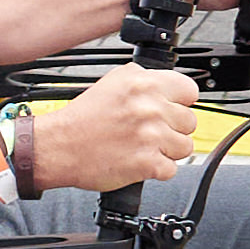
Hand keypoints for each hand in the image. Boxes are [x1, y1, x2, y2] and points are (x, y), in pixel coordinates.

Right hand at [29, 62, 200, 189]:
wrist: (59, 147)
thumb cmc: (82, 118)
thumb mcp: (112, 82)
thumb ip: (143, 79)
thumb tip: (167, 83)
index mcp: (143, 84)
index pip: (189, 91)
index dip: (181, 102)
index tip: (172, 109)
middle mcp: (150, 108)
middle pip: (190, 122)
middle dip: (173, 128)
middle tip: (150, 131)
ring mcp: (151, 137)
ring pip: (184, 147)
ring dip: (167, 150)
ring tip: (144, 147)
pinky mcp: (148, 164)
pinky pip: (171, 169)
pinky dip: (156, 169)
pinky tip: (139, 160)